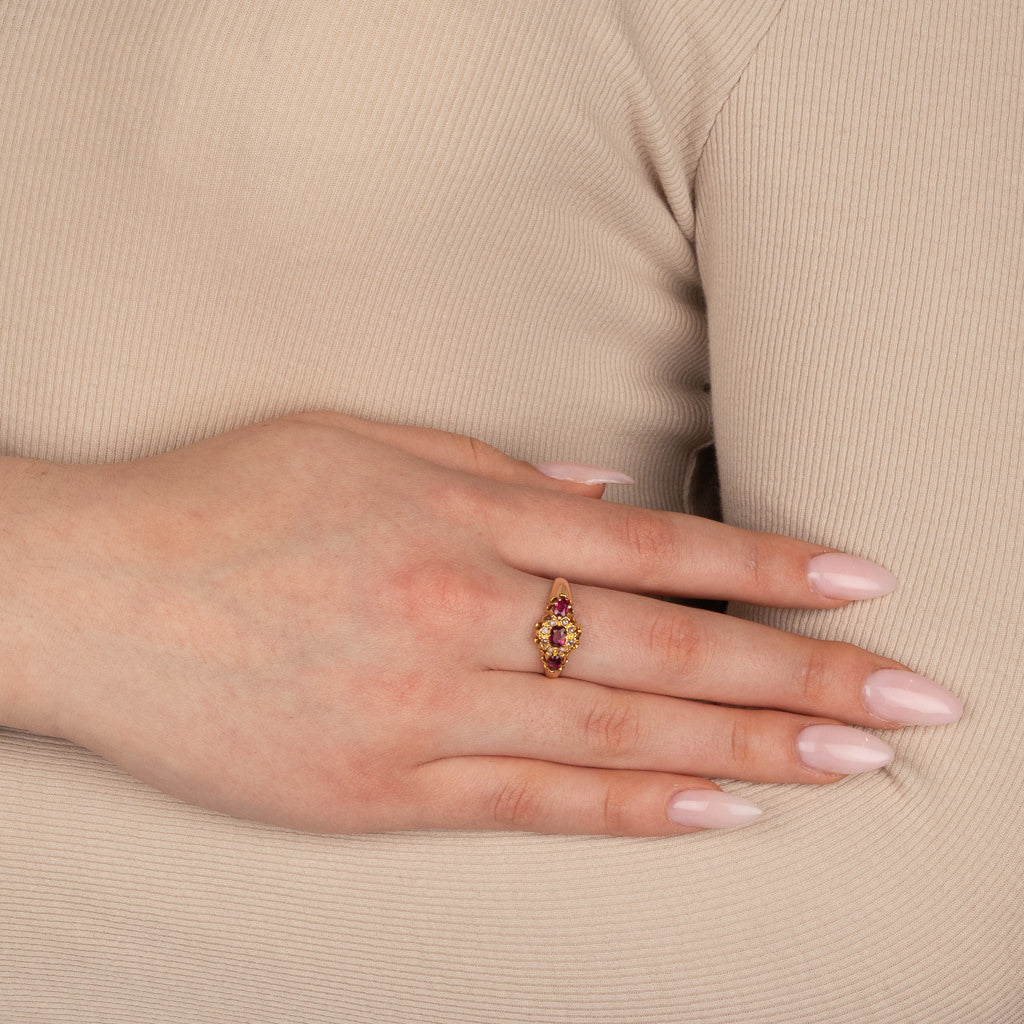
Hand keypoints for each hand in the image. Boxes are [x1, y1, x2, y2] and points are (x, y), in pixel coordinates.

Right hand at [2, 412, 960, 834]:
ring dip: (754, 748)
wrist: (93, 593)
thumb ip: (494, 470)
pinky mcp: (384, 788)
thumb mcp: (363, 443)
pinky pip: (536, 804)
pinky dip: (639, 812)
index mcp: (461, 520)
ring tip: (855, 760)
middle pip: (668, 652)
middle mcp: (462, 614)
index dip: (768, 568)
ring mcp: (427, 709)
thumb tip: (608, 498)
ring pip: (624, 738)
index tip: (860, 584)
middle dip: (804, 673)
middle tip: (911, 700)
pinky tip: (724, 813)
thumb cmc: (229, 500)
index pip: (658, 549)